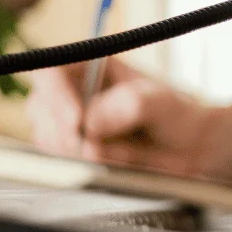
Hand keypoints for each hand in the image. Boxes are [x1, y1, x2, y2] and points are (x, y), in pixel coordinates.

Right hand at [25, 59, 231, 182]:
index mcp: (92, 66)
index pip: (53, 72)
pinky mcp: (73, 150)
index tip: (77, 122)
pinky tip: (112, 162)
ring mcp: (69, 122)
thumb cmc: (178, 115)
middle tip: (92, 147)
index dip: (57, 96)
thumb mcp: (162, 102)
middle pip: (41, 107)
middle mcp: (74, 92)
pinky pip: (60, 160)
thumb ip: (129, 105)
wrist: (191, 148)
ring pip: (48, 137)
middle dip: (63, 130)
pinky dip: (81, 165)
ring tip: (114, 154)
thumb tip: (91, 124)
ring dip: (74, 150)